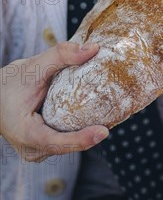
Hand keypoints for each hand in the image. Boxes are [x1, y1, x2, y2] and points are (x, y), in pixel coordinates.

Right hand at [0, 42, 109, 161]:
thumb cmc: (7, 84)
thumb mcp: (32, 66)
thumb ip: (61, 56)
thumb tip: (93, 49)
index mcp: (26, 134)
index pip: (57, 142)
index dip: (81, 139)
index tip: (104, 131)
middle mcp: (32, 148)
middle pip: (67, 145)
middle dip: (90, 134)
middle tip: (115, 115)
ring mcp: (38, 150)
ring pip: (67, 145)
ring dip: (85, 132)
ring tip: (108, 114)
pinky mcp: (43, 147)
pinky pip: (64, 141)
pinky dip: (77, 130)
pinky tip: (93, 117)